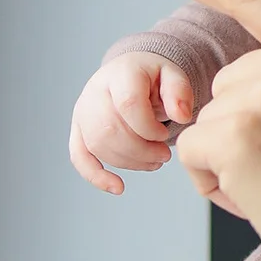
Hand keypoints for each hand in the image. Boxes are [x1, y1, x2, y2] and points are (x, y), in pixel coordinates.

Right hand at [69, 51, 196, 194]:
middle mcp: (95, 91)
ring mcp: (83, 111)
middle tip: (164, 155)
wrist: (131, 74)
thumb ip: (179, 92)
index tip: (164, 135)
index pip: (128, 105)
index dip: (149, 128)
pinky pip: (79, 156)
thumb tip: (182, 116)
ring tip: (155, 161)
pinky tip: (118, 187)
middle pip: (111, 129)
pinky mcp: (79, 130)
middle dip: (142, 150)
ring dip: (130, 162)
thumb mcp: (173, 75)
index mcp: (120, 73)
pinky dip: (96, 176)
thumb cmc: (153, 77)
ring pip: (99, 146)